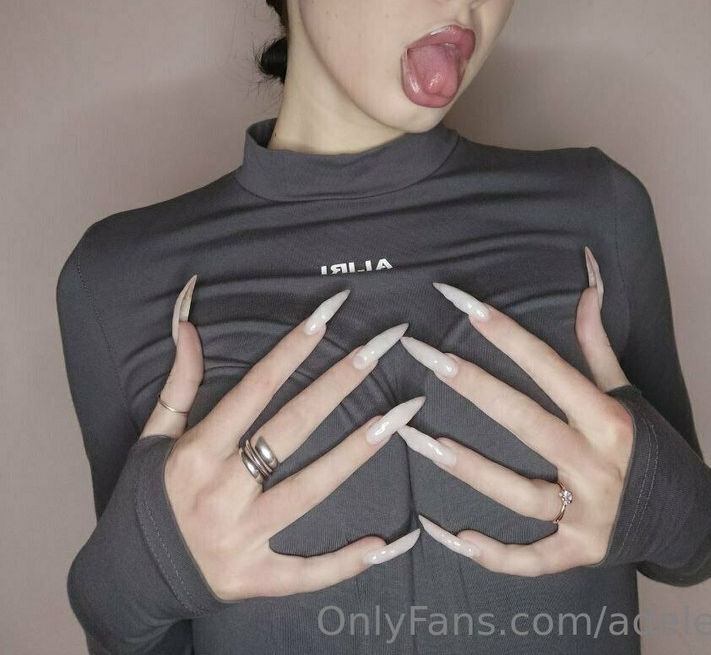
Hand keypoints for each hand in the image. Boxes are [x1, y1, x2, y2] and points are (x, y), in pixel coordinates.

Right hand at [139, 279, 422, 600]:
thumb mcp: (153, 437)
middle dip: (338, 384)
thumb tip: (188, 325)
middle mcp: (220, 492)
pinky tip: (384, 542)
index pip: (255, 390)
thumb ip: (179, 382)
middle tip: (380, 347)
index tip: (327, 316)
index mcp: (197, 452)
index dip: (291, 350)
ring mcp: (240, 538)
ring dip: (357, 452)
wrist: (125, 577)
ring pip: (309, 490)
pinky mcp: (253, 579)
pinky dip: (344, 562)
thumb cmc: (146, 499)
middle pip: (291, 428)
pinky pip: (304, 572)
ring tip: (398, 418)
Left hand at [397, 246, 633, 575]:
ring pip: (519, 492)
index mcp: (609, 419)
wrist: (689, 519)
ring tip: (420, 441)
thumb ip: (596, 343)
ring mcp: (588, 513)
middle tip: (429, 357)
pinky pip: (533, 558)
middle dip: (474, 388)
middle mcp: (597, 465)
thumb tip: (588, 281)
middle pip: (526, 422)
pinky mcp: (580, 553)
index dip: (506, 335)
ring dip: (469, 469)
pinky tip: (454, 535)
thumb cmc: (649, 446)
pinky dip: (495, 554)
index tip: (464, 304)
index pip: (548, 368)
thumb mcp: (626, 392)